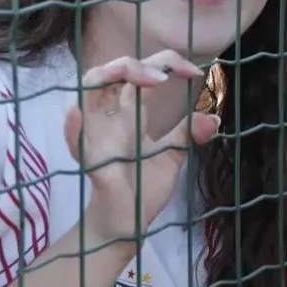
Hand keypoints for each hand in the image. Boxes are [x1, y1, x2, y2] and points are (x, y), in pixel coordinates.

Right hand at [63, 52, 216, 243]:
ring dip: (106, 77)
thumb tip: (213, 119)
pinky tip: (77, 114)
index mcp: (128, 115)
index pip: (138, 74)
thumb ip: (187, 134)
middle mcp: (110, 120)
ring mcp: (98, 139)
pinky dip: (73, 127)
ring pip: (86, 95)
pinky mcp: (93, 164)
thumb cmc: (143, 186)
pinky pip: (77, 143)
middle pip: (108, 75)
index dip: (164, 63)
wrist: (128, 223)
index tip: (192, 72)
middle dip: (134, 63)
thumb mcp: (172, 155)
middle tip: (165, 75)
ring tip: (137, 76)